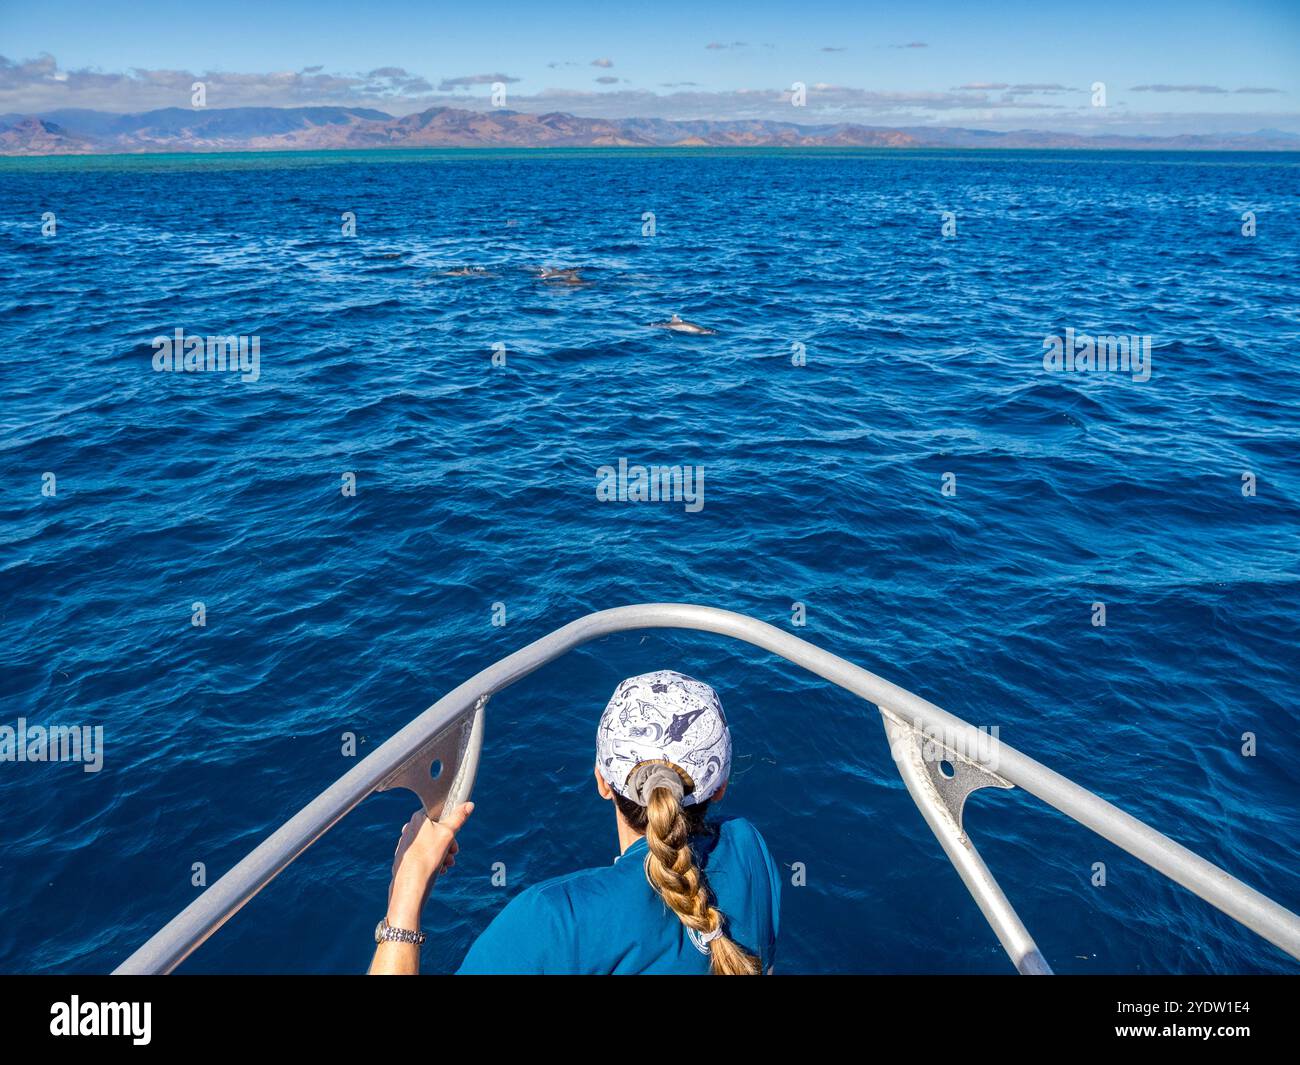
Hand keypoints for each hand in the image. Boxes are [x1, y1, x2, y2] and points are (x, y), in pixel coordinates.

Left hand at [387, 802, 473, 916]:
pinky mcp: (405, 858)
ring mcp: (406, 845)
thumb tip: (469, 805)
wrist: (410, 884)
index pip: (438, 814)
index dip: (450, 825)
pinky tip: (438, 871)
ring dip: (443, 855)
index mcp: (417, 818)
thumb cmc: (428, 857)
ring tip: (446, 865)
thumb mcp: (448, 834)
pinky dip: (433, 862)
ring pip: (431, 845)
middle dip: (448, 844)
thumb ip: (459, 818)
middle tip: (453, 853)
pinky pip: (423, 856)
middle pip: (436, 831)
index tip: (455, 835)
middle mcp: (409, 829)